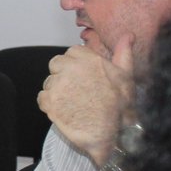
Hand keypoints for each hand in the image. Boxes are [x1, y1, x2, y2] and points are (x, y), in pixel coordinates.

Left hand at [37, 40, 135, 166]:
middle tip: (78, 91)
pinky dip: (50, 105)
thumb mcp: (126, 76)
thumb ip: (123, 53)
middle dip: (64, 75)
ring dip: (58, 91)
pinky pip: (42, 97)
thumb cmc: (119, 107)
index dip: (77, 65)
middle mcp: (70, 68)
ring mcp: (58, 85)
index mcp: (87, 59)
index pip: (72, 53)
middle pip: (57, 65)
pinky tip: (65, 111)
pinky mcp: (49, 101)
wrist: (109, 135)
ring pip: (49, 82)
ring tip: (74, 104)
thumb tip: (128, 35)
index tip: (85, 77)